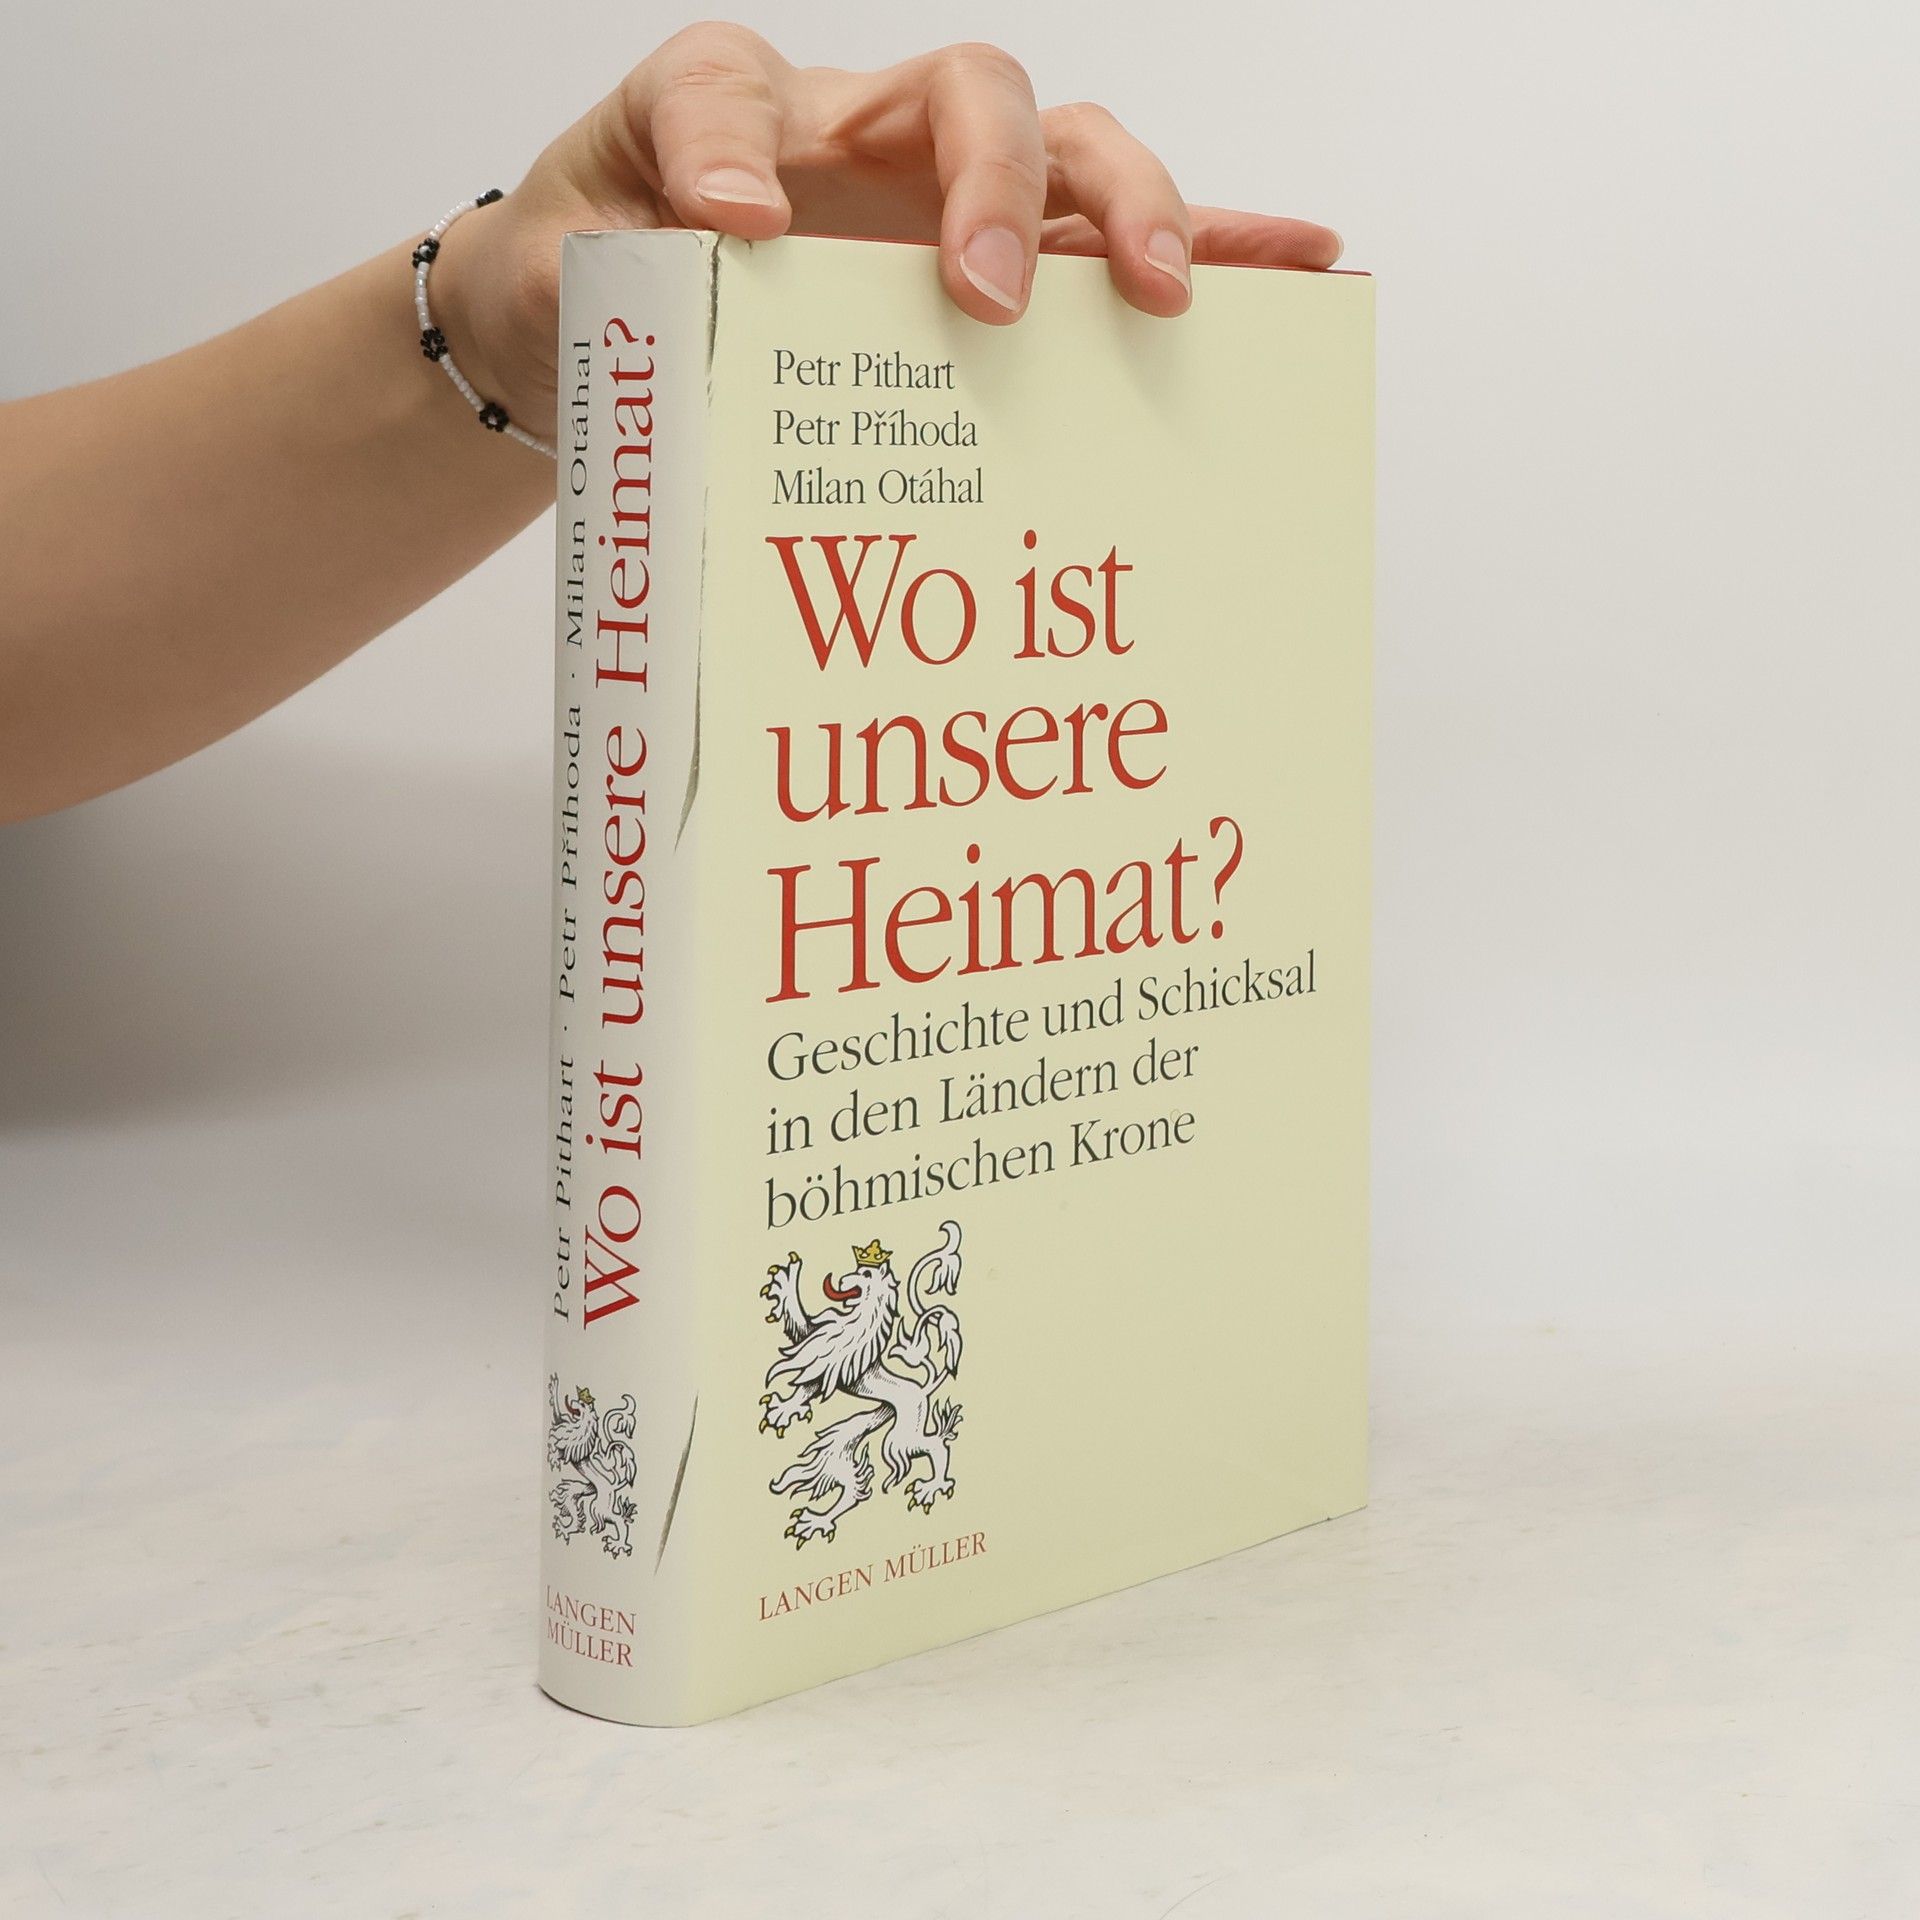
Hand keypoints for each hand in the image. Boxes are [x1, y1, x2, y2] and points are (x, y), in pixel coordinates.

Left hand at [432, 23, 1342, 432]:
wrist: (597, 324)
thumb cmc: (586, 286)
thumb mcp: (550, 278)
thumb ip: (581, 271)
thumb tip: (676, 257)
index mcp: (723, 109)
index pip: (731, 87)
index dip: (734, 144)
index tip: (730, 225)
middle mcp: (853, 132)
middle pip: (970, 94)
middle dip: (1000, 185)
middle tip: (992, 294)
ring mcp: (938, 197)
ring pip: (1071, 155)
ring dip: (1136, 214)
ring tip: (1173, 289)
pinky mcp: (998, 264)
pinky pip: (1109, 242)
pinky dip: (1205, 245)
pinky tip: (1294, 264)